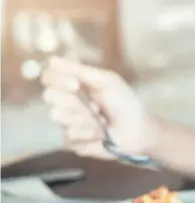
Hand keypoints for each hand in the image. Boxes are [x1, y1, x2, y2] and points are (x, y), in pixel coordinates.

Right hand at [41, 57, 157, 158]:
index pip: (48, 77)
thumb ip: (81, 71)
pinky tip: (101, 135)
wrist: (138, 131)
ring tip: (102, 121)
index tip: (75, 84)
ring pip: (59, 116)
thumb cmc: (125, 104)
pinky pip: (70, 136)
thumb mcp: (107, 82)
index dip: (57, 79)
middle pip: (50, 96)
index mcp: (73, 85)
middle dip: (74, 101)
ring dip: (86, 119)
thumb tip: (52, 59)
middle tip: (96, 107)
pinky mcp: (72, 142)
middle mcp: (66, 103)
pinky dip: (90, 134)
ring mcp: (67, 123)